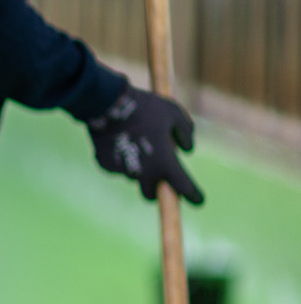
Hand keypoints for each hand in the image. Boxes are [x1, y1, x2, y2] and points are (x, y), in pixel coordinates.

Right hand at [87, 85, 203, 204]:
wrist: (107, 102)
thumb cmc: (145, 107)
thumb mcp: (173, 112)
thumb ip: (186, 132)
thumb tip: (187, 149)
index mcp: (165, 163)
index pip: (184, 187)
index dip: (194, 195)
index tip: (198, 200)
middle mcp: (144, 173)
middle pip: (150, 194)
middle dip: (155, 187)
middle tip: (156, 170)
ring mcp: (123, 171)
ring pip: (132, 176)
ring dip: (136, 167)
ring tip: (133, 141)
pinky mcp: (106, 166)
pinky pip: (116, 166)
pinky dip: (120, 157)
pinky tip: (117, 139)